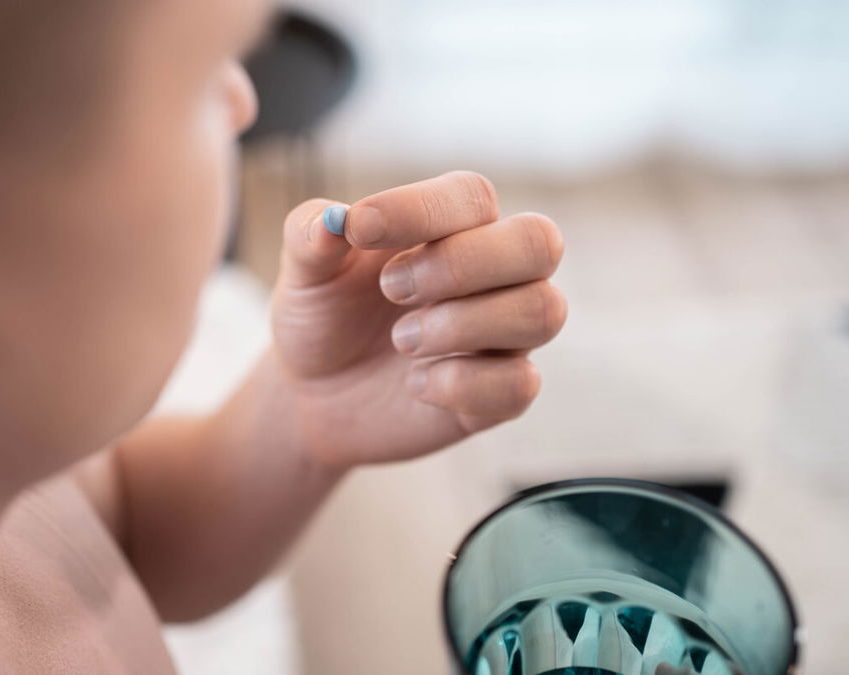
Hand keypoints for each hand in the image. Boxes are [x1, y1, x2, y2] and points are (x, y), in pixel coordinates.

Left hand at [269, 171, 566, 468]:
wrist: (314, 393)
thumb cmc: (324, 314)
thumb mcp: (305, 271)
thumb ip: (312, 235)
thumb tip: (335, 222)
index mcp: (454, 226)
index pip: (472, 195)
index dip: (420, 208)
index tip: (359, 229)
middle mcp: (496, 273)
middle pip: (538, 242)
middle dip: (460, 265)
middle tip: (391, 289)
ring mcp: (505, 335)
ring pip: (543, 311)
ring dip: (461, 324)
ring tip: (401, 340)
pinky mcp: (500, 394)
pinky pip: (520, 384)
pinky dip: (461, 383)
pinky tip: (415, 384)